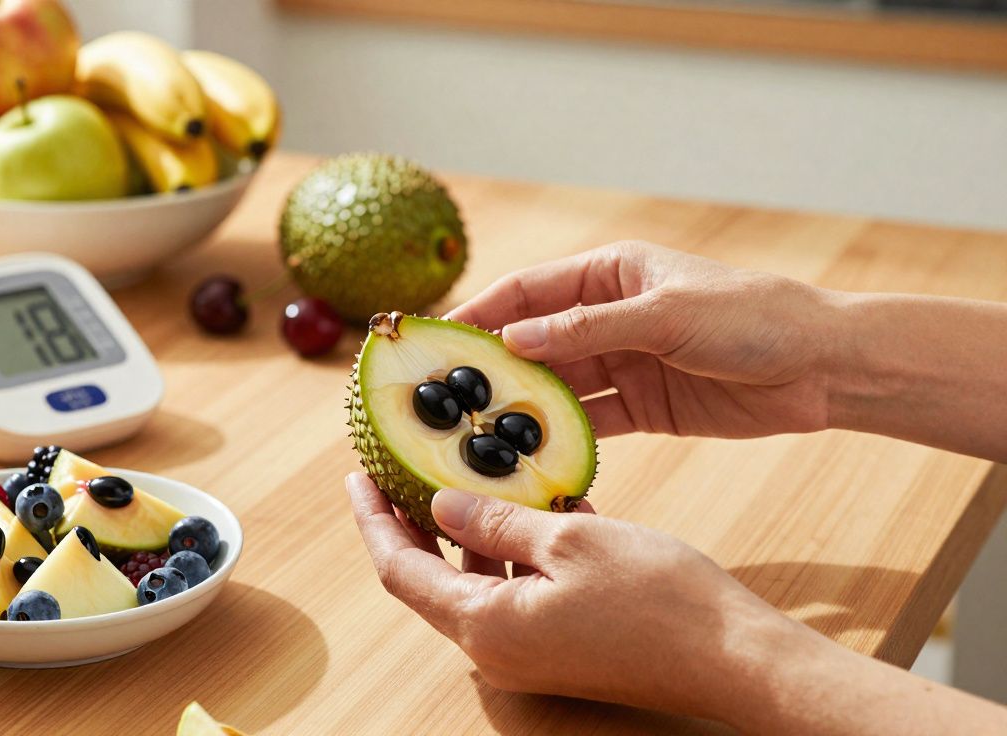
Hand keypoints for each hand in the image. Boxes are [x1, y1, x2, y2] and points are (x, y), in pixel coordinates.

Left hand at [344, 472, 804, 722]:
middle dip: (413, 522)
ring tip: (471, 472)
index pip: (400, 568)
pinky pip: (518, 590)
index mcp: (485, 624)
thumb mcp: (570, 540)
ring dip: (471, 530)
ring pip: (477, 579)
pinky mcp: (559, 646)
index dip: (374, 519)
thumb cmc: (660, 600)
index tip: (357, 475)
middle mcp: (496, 648)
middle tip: (400, 468)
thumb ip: (497, 520)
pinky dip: (516, 550)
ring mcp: (528, 652)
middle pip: (430, 578)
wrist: (734, 658)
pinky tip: (539, 505)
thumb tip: (441, 503)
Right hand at [447, 240, 839, 438]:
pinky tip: (532, 458)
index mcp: (610, 274)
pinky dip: (562, 439)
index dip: (481, 314)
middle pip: (535, 343)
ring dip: (523, 409)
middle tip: (445, 400)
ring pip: (558, 387)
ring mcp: (625, 364)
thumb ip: (587, 328)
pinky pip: (590, 423)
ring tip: (478, 436)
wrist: (824, 368)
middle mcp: (608, 316)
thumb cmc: (752, 317)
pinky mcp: (644, 408)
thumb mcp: (665, 314)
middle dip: (492, 369)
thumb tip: (514, 341)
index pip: (528, 291)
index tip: (437, 341)